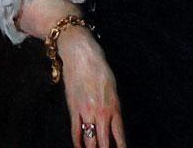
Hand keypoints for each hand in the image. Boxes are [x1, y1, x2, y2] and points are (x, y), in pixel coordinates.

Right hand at [56, 27, 124, 147]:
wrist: (82, 55)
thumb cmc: (99, 68)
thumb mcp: (113, 88)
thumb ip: (113, 106)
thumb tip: (114, 121)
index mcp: (114, 107)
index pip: (118, 135)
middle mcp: (101, 112)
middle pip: (104, 142)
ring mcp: (86, 112)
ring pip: (90, 139)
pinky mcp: (73, 108)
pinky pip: (75, 130)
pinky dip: (77, 142)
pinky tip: (79, 147)